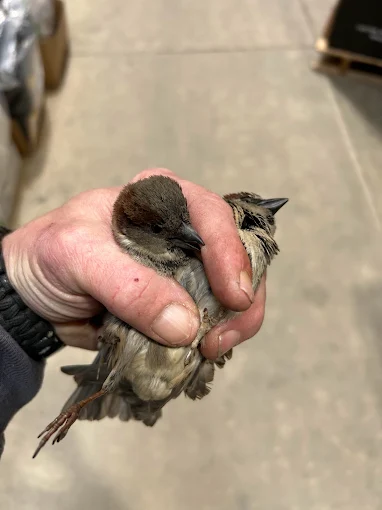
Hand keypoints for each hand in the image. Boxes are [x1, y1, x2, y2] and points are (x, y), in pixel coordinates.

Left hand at [2, 168, 265, 358]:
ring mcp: (185, 269)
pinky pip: (210, 320)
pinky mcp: (179, 303)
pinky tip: (200, 354)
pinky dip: (212, 339)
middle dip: (241, 299)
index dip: (231, 253)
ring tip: (209, 351)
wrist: (33, 293)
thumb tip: (186, 325)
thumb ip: (129, 285)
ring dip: (230, 325)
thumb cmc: (50, 254)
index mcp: (162, 199)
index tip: (235, 296)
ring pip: (230, 294)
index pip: (212, 215)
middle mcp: (182, 231)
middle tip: (221, 338)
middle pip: (236, 257)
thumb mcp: (78, 255)